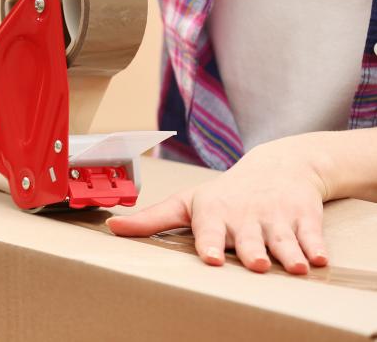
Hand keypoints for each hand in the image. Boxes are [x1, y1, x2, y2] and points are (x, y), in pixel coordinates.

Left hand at [107, 138, 330, 273]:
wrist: (278, 165)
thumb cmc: (225, 194)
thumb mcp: (187, 202)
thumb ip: (152, 219)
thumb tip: (111, 228)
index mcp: (215, 213)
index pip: (209, 229)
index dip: (209, 242)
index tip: (209, 257)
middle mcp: (245, 216)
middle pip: (249, 239)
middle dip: (253, 251)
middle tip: (255, 263)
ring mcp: (275, 217)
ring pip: (281, 239)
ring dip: (288, 253)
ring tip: (295, 266)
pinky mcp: (305, 218)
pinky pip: (312, 235)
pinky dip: (316, 246)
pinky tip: (319, 258)